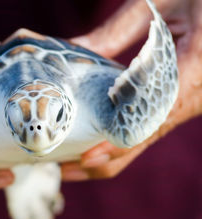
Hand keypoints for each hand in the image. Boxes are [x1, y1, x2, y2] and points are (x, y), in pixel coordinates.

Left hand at [62, 0, 201, 179]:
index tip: (87, 156)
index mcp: (193, 68)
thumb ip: (115, 32)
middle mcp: (195, 94)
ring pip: (147, 138)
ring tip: (71, 163)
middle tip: (64, 168)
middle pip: (144, 138)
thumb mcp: (158, 5)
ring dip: (110, 154)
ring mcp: (191, 101)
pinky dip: (122, 139)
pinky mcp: (184, 100)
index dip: (117, 141)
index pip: (149, 117)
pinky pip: (152, 126)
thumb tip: (72, 48)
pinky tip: (95, 144)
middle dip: (105, 158)